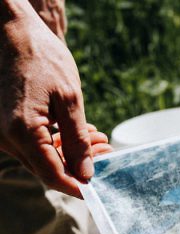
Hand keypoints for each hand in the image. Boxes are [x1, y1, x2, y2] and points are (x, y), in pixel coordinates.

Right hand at [0, 2, 106, 196]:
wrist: (13, 32)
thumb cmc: (42, 58)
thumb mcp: (70, 99)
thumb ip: (78, 141)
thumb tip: (86, 174)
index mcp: (22, 131)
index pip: (52, 175)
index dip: (77, 187)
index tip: (97, 191)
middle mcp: (7, 138)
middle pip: (47, 170)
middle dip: (79, 168)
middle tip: (106, 154)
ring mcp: (3, 134)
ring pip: (42, 159)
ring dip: (71, 155)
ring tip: (98, 139)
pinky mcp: (6, 128)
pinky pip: (33, 146)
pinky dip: (58, 144)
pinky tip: (80, 134)